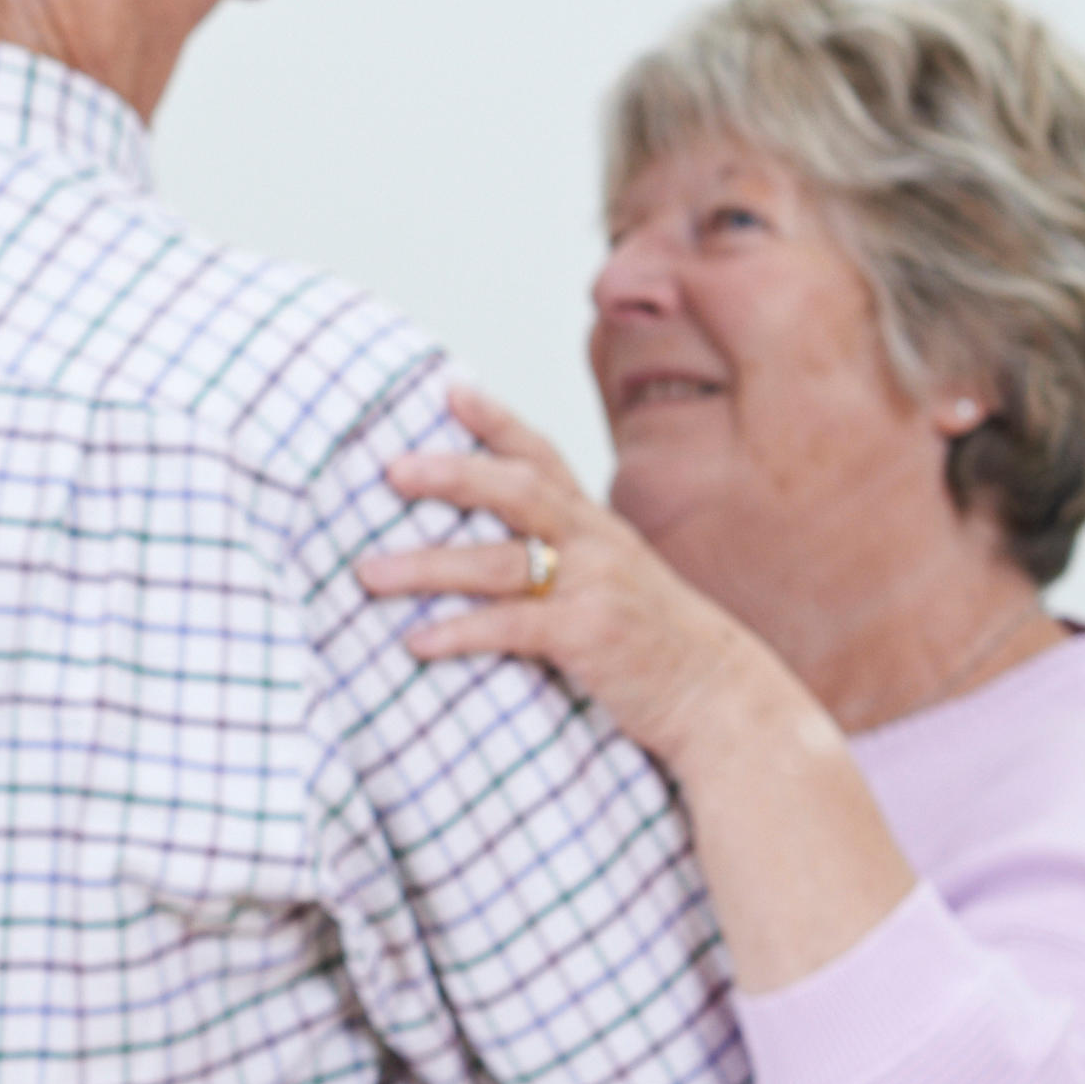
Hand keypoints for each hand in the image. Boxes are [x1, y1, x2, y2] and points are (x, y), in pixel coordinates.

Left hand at [358, 387, 811, 767]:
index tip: (448, 388)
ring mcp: (594, 585)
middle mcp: (596, 543)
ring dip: (426, 566)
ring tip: (367, 573)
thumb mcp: (609, 581)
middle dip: (453, 475)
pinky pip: (511, 626)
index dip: (496, 420)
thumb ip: (555, 556)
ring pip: (499, 562)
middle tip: (391, 470)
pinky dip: (458, 631)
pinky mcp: (589, 634)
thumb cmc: (648, 641)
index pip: (542, 457)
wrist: (717, 695)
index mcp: (594, 525)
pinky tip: (415, 640)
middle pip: (518, 490)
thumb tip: (475, 547)